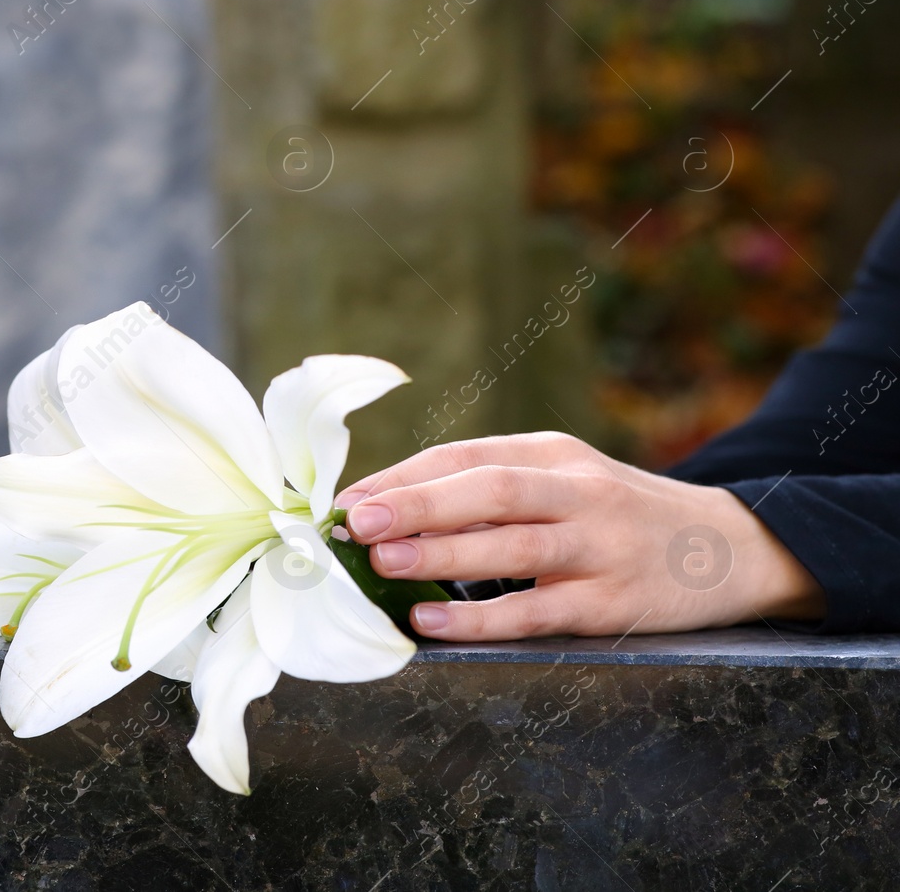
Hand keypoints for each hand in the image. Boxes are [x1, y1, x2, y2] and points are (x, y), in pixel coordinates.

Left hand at [334, 432, 825, 640]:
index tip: (345, 500)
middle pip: (489, 489)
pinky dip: (481, 617)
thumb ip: (489, 489)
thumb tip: (388, 511)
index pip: (465, 456)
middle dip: (416, 504)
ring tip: (382, 562)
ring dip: (442, 553)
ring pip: (514, 546)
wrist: (730, 548)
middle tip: (354, 522)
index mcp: (553, 453)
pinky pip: (539, 611)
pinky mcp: (613, 603)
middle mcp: (578, 491)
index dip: (401, 477)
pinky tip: (433, 622)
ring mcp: (600, 547)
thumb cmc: (617, 514)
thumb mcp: (562, 480)